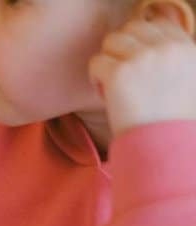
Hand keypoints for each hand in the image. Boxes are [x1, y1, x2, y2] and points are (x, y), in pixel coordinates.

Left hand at [90, 18, 195, 136]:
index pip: (157, 25)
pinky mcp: (119, 72)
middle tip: (123, 75)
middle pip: (132, 28)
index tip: (135, 63)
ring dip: (108, 61)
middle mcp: (167, 48)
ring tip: (114, 86)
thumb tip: (146, 48)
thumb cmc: (172, 120)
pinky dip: (95, 78)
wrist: (163, 144)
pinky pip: (96, 62)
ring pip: (111, 41)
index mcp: (187, 48)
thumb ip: (173, 59)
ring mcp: (143, 58)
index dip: (141, 41)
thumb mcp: (188, 82)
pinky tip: (106, 96)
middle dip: (122, 49)